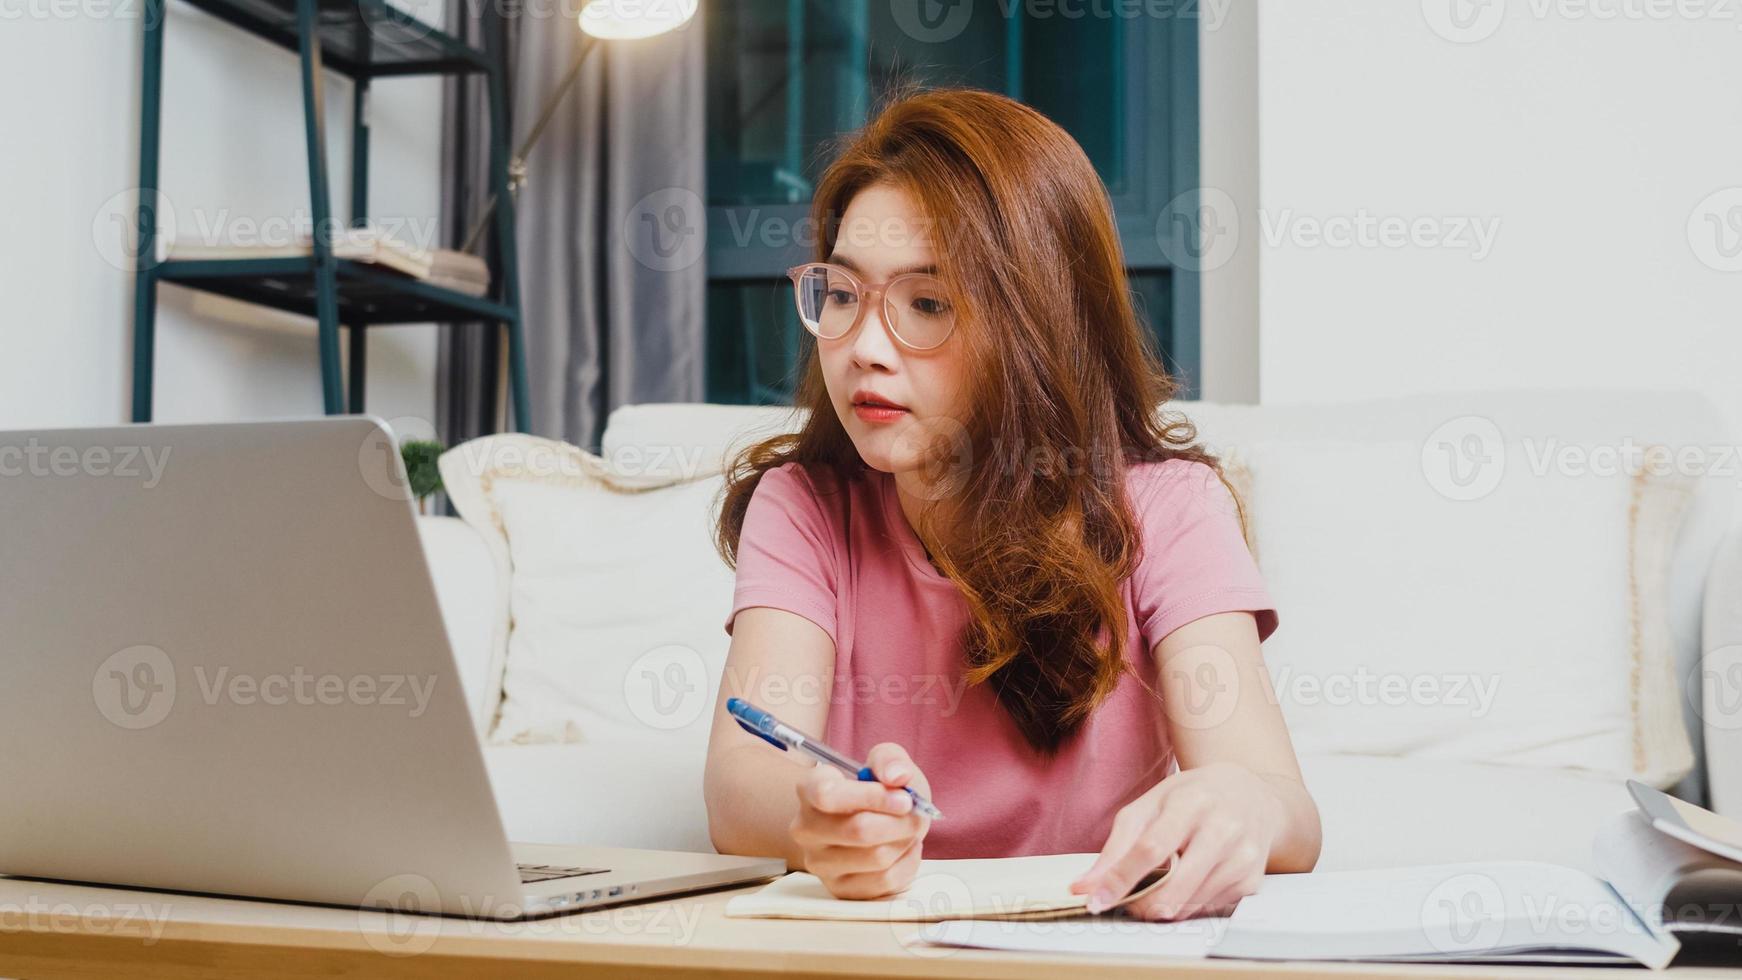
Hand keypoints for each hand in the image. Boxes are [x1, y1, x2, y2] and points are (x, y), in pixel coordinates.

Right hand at [790, 742, 933, 899]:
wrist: (879, 821)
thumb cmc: (880, 790)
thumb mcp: (886, 762)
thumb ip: (890, 759)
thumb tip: (896, 776)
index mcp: (808, 789)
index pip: (827, 795)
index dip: (872, 797)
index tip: (905, 799)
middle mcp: (805, 828)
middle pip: (858, 830)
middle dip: (900, 823)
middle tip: (917, 815)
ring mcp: (818, 862)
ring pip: (876, 857)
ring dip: (905, 842)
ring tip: (908, 830)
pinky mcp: (838, 888)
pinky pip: (884, 881)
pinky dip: (907, 863)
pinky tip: (905, 849)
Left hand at [1071, 761, 1281, 920]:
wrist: (1252, 795)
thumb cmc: (1194, 797)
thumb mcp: (1151, 805)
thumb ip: (1117, 844)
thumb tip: (1087, 885)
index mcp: (1192, 802)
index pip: (1151, 848)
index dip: (1120, 878)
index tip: (1096, 900)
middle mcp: (1223, 829)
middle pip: (1174, 886)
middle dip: (1141, 905)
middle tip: (1126, 903)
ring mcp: (1242, 857)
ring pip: (1189, 905)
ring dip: (1163, 907)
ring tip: (1158, 888)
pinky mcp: (1252, 881)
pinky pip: (1207, 910)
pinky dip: (1188, 905)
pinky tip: (1188, 884)